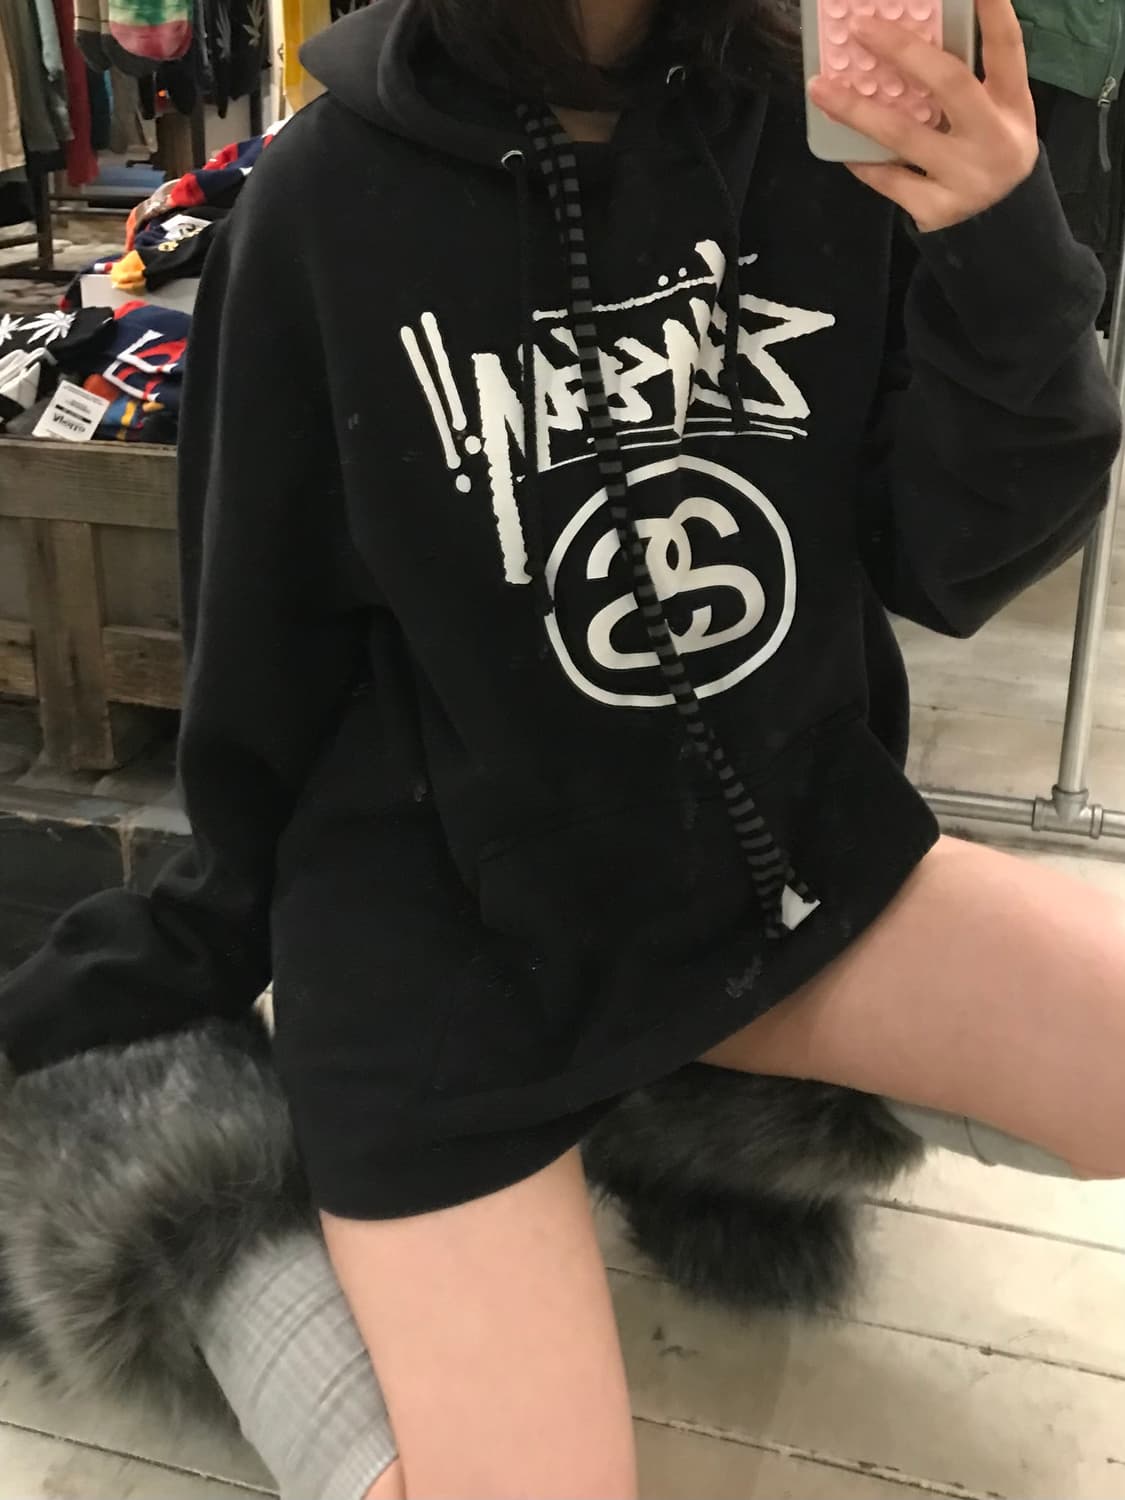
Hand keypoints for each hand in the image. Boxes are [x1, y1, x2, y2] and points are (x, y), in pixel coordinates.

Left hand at [807, 0, 1039, 231]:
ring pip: (903, 136)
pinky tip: (842, 147)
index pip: (1006, 49)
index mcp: (1013, 105)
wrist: (998, 224)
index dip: (994, 12)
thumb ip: (964, 81)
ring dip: (856, 109)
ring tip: (820, 87)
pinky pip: (889, 178)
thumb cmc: (987, 152)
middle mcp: (994, 138)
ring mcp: (966, 176)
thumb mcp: (995, 114)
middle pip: (949, 83)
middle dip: (903, 50)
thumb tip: (906, 38)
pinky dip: (863, 161)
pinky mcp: (938, 208)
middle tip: (861, 27)